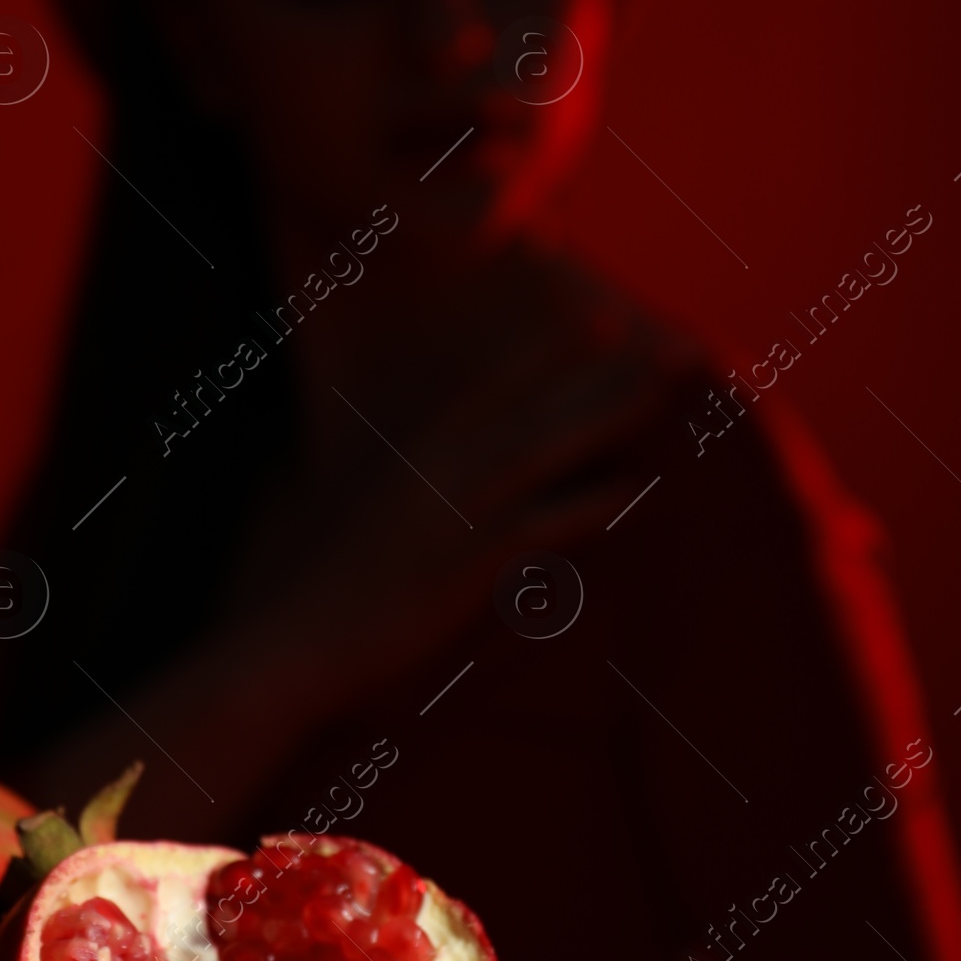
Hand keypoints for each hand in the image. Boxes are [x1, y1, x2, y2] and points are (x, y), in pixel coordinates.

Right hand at [209, 284, 681, 714]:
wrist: (299, 641)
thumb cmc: (333, 588)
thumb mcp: (377, 516)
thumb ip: (418, 487)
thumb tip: (449, 478)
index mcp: (417, 450)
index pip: (494, 385)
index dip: (549, 349)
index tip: (600, 318)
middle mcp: (438, 466)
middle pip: (534, 406)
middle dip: (598, 372)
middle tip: (661, 345)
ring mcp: (454, 508)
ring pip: (545, 447)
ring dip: (605, 416)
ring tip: (660, 391)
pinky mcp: (467, 560)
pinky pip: (544, 522)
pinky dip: (592, 503)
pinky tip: (636, 488)